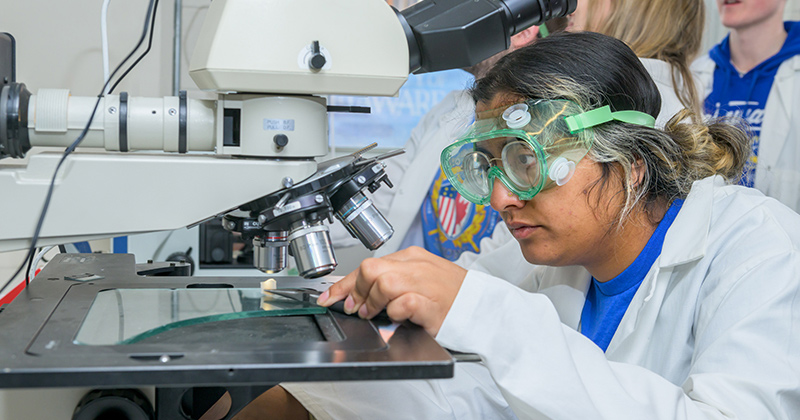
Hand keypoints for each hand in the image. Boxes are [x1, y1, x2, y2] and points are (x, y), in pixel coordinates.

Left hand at [317, 246, 466, 335]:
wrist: (485, 308)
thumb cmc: (453, 297)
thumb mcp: (421, 281)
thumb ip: (394, 282)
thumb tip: (362, 292)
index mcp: (413, 257)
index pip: (369, 264)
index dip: (344, 283)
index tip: (330, 297)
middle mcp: (417, 266)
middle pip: (371, 269)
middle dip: (356, 290)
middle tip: (356, 308)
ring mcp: (426, 283)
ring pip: (383, 282)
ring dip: (373, 302)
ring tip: (377, 313)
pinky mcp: (432, 304)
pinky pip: (403, 302)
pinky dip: (395, 312)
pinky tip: (399, 317)